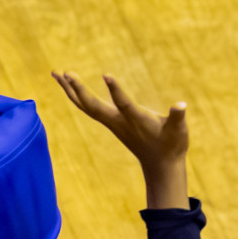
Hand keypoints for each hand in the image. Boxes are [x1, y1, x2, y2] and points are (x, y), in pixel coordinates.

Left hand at [53, 71, 187, 207]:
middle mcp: (119, 123)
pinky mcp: (111, 123)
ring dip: (70, 91)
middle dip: (79, 90)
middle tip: (65, 72)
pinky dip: (77, 96)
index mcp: (137, 121)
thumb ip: (178, 117)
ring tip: (57, 73)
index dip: (116, 90)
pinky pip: (89, 108)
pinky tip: (71, 86)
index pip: (124, 104)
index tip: (106, 75)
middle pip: (93, 107)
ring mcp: (113, 123)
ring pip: (86, 106)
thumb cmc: (172, 146)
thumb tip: (181, 106)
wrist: (160, 166)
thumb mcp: (179, 131)